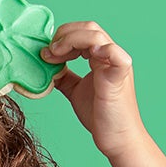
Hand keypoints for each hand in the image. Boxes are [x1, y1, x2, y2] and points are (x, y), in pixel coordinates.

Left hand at [40, 21, 146, 158]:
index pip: (82, 33)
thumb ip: (64, 76)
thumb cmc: (99, 115)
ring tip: (55, 54)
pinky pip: (116, 54)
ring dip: (71, 41)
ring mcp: (116, 64)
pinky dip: (100, 49)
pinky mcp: (120, 77)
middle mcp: (109, 56)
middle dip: (63, 36)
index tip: (45, 53)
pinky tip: (86, 55)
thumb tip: (48, 66)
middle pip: (89, 28)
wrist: (115, 138)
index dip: (61, 38)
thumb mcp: (74, 90)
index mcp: (100, 57)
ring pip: (96, 36)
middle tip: (47, 52)